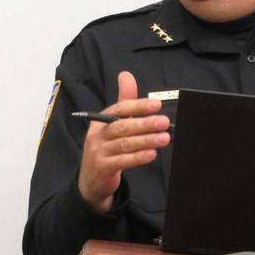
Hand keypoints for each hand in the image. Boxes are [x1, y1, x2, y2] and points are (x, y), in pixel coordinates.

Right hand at [78, 71, 170, 212]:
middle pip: (122, 126)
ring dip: (146, 140)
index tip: (156, 105)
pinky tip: (151, 154)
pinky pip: (123, 161)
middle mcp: (98, 135)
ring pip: (125, 144)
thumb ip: (124, 101)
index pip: (119, 109)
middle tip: (164, 122)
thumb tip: (126, 75)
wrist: (91, 180)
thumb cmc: (106, 147)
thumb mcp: (113, 124)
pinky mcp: (103, 168)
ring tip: (164, 138)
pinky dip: (138, 157)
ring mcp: (99, 152)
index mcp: (101, 121)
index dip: (138, 106)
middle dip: (145, 123)